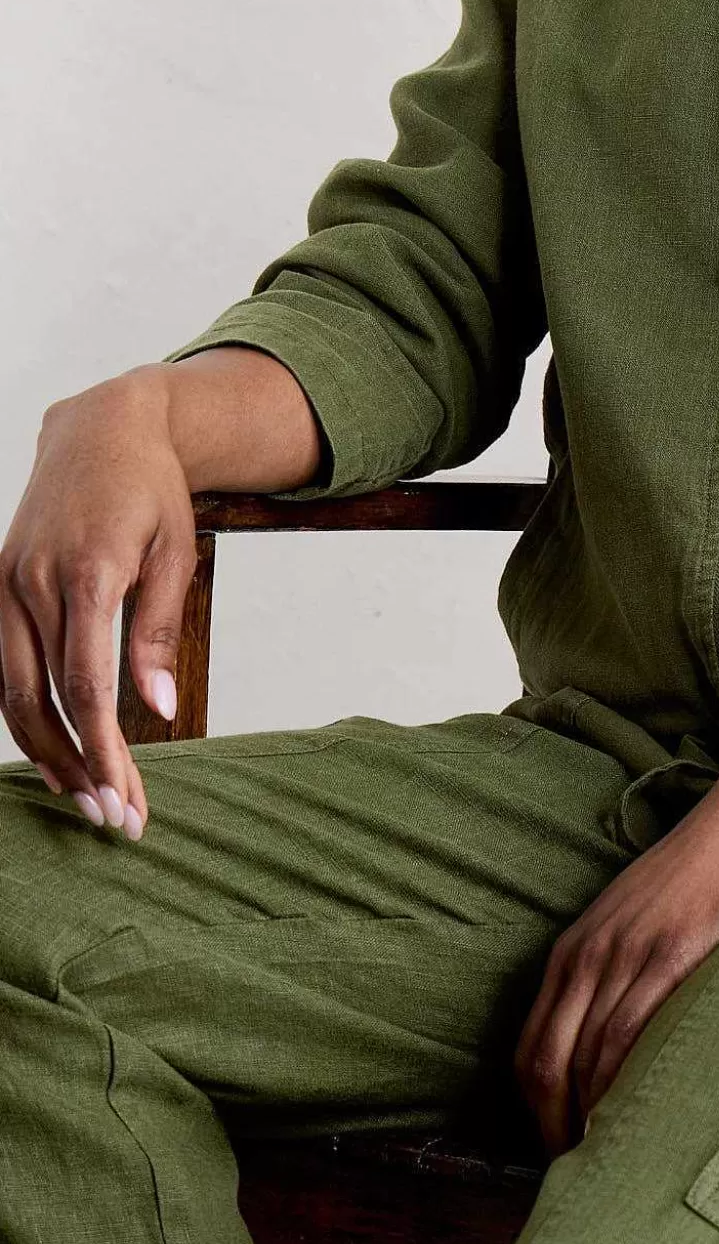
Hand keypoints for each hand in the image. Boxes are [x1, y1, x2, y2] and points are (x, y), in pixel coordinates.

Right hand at [0, 366, 196, 836]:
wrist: (102, 428)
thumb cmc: (150, 489)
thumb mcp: (175, 554)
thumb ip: (160, 634)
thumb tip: (160, 709)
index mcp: (86, 574)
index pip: (87, 686)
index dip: (105, 750)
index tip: (125, 798)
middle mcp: (33, 582)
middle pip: (43, 700)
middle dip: (76, 765)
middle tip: (111, 815)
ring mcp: (6, 583)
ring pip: (13, 690)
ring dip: (46, 749)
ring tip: (84, 793)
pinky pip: (5, 663)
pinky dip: (26, 709)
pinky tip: (57, 744)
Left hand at [513, 769, 718, 1155]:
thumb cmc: (705, 873)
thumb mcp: (641, 922)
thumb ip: (619, 971)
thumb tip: (615, 1044)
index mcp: (575, 947)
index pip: (530, 1048)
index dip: (537, 1111)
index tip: (561, 1151)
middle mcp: (588, 953)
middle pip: (542, 1065)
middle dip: (551, 1131)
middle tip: (581, 1177)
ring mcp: (626, 955)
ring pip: (582, 1062)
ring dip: (589, 1122)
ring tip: (611, 1166)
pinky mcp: (669, 958)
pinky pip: (627, 1040)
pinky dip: (620, 1092)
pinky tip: (635, 1124)